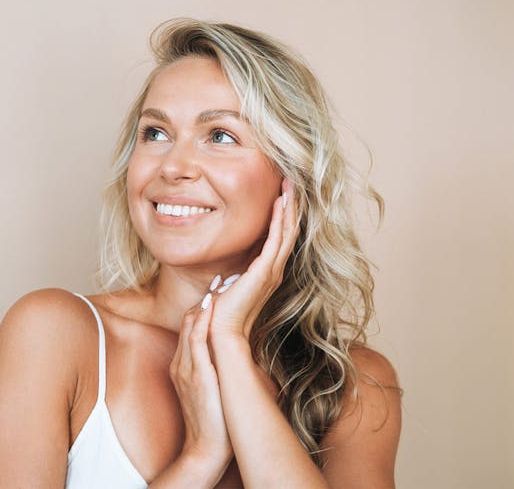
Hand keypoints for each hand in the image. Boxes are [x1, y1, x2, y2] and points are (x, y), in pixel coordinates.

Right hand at [168, 293, 232, 482]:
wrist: (205, 450)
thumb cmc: (215, 424)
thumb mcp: (214, 391)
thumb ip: (219, 372)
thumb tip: (239, 360)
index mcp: (188, 365)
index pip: (194, 328)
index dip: (207, 307)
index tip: (224, 289)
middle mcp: (184, 363)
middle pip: (190, 321)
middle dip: (206, 299)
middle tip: (224, 277)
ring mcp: (187, 368)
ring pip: (190, 325)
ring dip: (206, 302)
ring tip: (221, 283)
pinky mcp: (194, 375)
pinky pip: (195, 340)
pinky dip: (202, 320)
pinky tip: (212, 305)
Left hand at [209, 178, 300, 339]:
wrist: (221, 331)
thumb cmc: (221, 312)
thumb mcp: (229, 285)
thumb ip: (232, 274)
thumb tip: (226, 268)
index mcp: (267, 273)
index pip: (280, 238)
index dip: (284, 215)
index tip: (282, 194)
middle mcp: (274, 270)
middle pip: (289, 231)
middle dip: (291, 205)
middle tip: (292, 182)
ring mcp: (271, 271)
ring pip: (287, 232)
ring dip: (289, 207)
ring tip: (290, 186)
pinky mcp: (264, 271)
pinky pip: (276, 239)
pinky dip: (280, 219)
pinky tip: (280, 203)